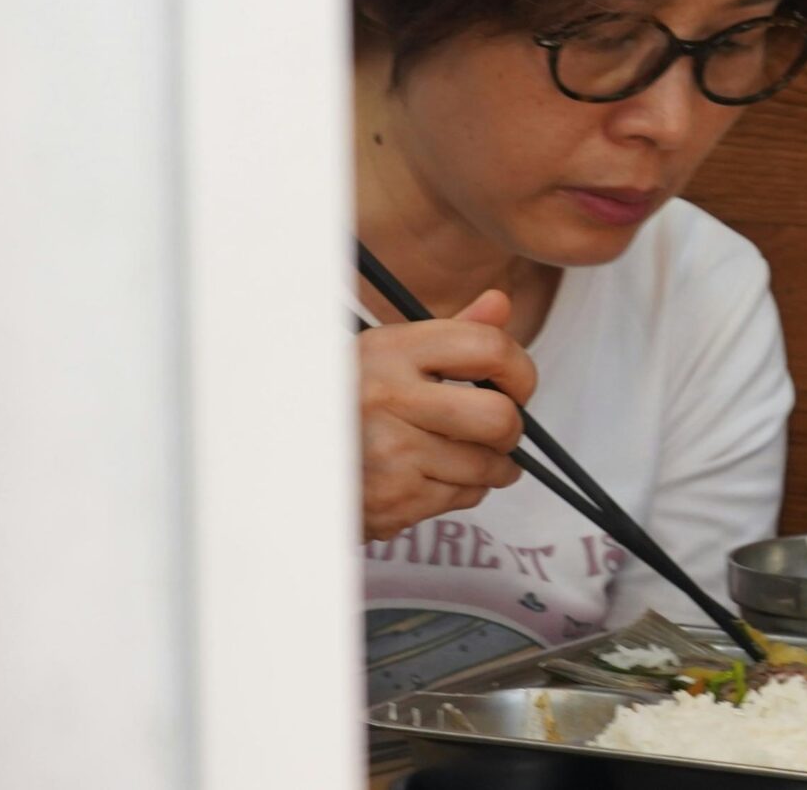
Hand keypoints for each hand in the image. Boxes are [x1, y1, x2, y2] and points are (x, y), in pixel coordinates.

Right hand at [359, 289, 538, 541]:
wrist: (286, 459)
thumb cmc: (350, 401)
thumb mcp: (389, 353)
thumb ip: (453, 331)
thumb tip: (500, 304)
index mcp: (390, 351)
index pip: (488, 348)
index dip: (520, 370)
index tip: (517, 384)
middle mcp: (388, 400)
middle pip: (499, 419)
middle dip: (512, 428)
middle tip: (501, 428)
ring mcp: (389, 455)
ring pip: (487, 466)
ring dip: (491, 465)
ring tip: (466, 454)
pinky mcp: (392, 501)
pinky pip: (463, 497)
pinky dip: (462, 490)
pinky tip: (434, 475)